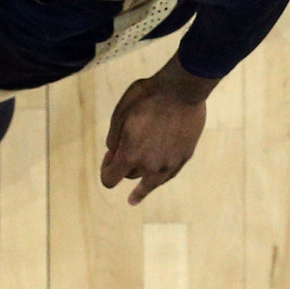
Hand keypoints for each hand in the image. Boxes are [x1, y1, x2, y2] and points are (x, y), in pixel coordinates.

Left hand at [98, 71, 209, 204]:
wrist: (181, 90)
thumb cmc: (147, 97)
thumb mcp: (120, 112)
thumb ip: (114, 137)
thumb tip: (112, 153)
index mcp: (130, 154)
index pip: (110, 179)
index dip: (105, 170)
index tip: (109, 157)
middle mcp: (149, 165)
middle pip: (130, 176)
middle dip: (123, 167)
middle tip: (122, 150)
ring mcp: (169, 163)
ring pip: (150, 181)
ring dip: (141, 185)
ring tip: (134, 198)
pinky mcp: (184, 158)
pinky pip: (168, 174)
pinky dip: (159, 178)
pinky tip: (155, 183)